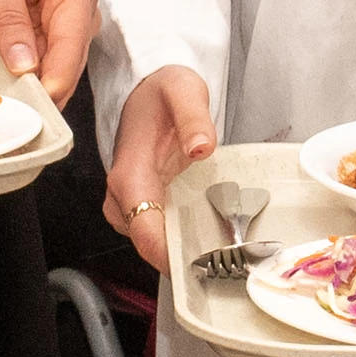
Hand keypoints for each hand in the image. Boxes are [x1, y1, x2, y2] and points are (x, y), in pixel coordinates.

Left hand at [0, 0, 96, 100]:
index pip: (73, 39)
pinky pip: (35, 74)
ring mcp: (59, 32)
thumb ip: (9, 15)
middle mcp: (76, 13)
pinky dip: (21, 87)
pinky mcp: (39, 45)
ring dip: (34, 92)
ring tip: (11, 108)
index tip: (42, 100)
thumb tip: (26, 65)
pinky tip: (5, 96)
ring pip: (55, 75)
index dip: (59, 74)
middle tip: (23, 114)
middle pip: (69, 64)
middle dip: (48, 89)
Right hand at [106, 64, 218, 269]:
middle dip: (188, 260)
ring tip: (229, 251)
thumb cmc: (160, 92)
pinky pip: (161, 234)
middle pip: (151, 247)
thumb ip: (193, 117)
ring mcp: (131, 205)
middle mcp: (124, 198)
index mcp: (130, 176)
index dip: (173, 258)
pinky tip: (213, 237)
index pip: (145, 234)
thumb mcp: (182, 90)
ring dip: (188, 251)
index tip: (208, 267)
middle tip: (231, 263)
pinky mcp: (142, 207)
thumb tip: (200, 146)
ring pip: (156, 244)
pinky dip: (185, 239)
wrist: (145, 90)